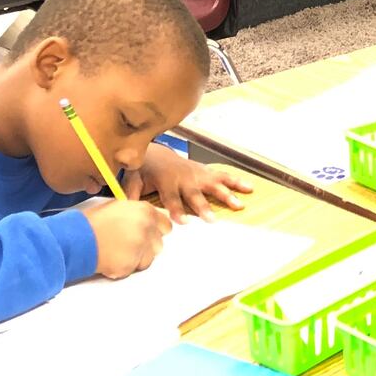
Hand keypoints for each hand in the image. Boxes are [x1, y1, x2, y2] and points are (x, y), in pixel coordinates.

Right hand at [82, 200, 172, 278]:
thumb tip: (151, 220)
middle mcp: (146, 228)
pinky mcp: (129, 265)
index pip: (166, 225)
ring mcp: (139, 248)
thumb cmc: (91, 222)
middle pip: (158, 244)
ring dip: (136, 258)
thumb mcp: (118, 207)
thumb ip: (138, 213)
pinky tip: (110, 259)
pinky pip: (133, 269)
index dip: (156, 231)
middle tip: (126, 245)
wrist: (73, 238)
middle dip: (146, 246)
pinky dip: (123, 267)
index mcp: (145, 211)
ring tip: (116, 252)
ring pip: (148, 259)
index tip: (147, 235)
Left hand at [125, 145, 252, 221]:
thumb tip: (125, 208)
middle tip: (212, 220)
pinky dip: (236, 181)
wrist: (157, 152)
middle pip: (195, 194)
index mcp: (165, 180)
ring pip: (214, 184)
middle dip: (203, 207)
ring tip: (239, 205)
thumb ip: (130, 194)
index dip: (176, 210)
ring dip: (227, 194)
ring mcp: (197, 173)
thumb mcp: (132, 180)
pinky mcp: (206, 171)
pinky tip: (249, 188)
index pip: (171, 198)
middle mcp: (184, 177)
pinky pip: (223, 176)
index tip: (182, 223)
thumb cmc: (144, 169)